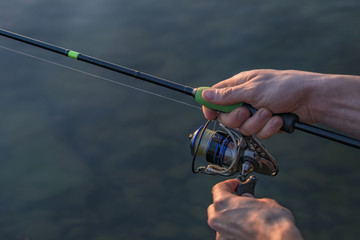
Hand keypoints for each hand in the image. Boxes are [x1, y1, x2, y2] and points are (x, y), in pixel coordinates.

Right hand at [202, 69, 320, 138]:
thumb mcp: (253, 90)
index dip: (210, 106)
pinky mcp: (266, 123)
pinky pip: (259, 133)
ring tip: (270, 113)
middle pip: (227, 117)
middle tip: (247, 112)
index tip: (209, 115)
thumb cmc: (284, 87)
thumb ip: (227, 96)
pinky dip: (269, 128)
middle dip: (238, 118)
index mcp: (239, 85)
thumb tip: (204, 94)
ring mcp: (256, 112)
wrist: (312, 99)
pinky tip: (278, 119)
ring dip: (257, 122)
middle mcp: (245, 99)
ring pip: (244, 128)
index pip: (215, 96)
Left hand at [207, 179, 302, 239]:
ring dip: (230, 217)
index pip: (219, 188)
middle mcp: (218, 218)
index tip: (235, 184)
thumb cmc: (272, 223)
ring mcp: (221, 233)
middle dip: (227, 202)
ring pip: (221, 222)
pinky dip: (234, 230)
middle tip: (240, 200)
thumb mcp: (264, 202)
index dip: (228, 184)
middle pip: (216, 206)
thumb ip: (250, 199)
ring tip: (246, 217)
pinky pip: (227, 234)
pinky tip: (246, 229)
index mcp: (223, 202)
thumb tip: (249, 199)